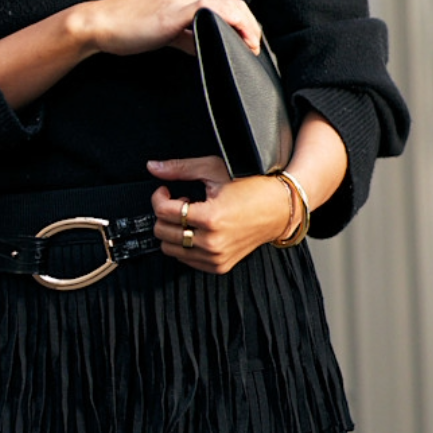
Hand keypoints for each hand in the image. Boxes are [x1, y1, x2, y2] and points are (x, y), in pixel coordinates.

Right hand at [72, 0, 260, 57]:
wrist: (100, 24)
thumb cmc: (125, 30)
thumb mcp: (164, 33)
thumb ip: (186, 36)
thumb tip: (204, 45)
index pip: (222, 4)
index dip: (240, 23)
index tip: (246, 42)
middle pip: (232, 4)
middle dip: (248, 26)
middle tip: (253, 48)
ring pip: (230, 5)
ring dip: (247, 26)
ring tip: (251, 46)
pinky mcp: (178, 9)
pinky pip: (216, 10)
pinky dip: (235, 24)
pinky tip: (240, 41)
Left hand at [147, 156, 292, 273]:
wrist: (278, 208)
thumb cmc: (251, 187)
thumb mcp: (213, 170)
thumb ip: (180, 168)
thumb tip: (154, 167)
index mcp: (210, 218)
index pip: (164, 212)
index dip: (159, 197)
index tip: (165, 191)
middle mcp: (212, 242)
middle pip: (163, 232)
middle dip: (165, 214)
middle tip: (179, 201)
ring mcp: (216, 257)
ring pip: (170, 249)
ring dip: (174, 229)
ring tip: (190, 215)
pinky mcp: (219, 266)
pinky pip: (185, 260)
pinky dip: (184, 244)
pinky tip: (198, 228)